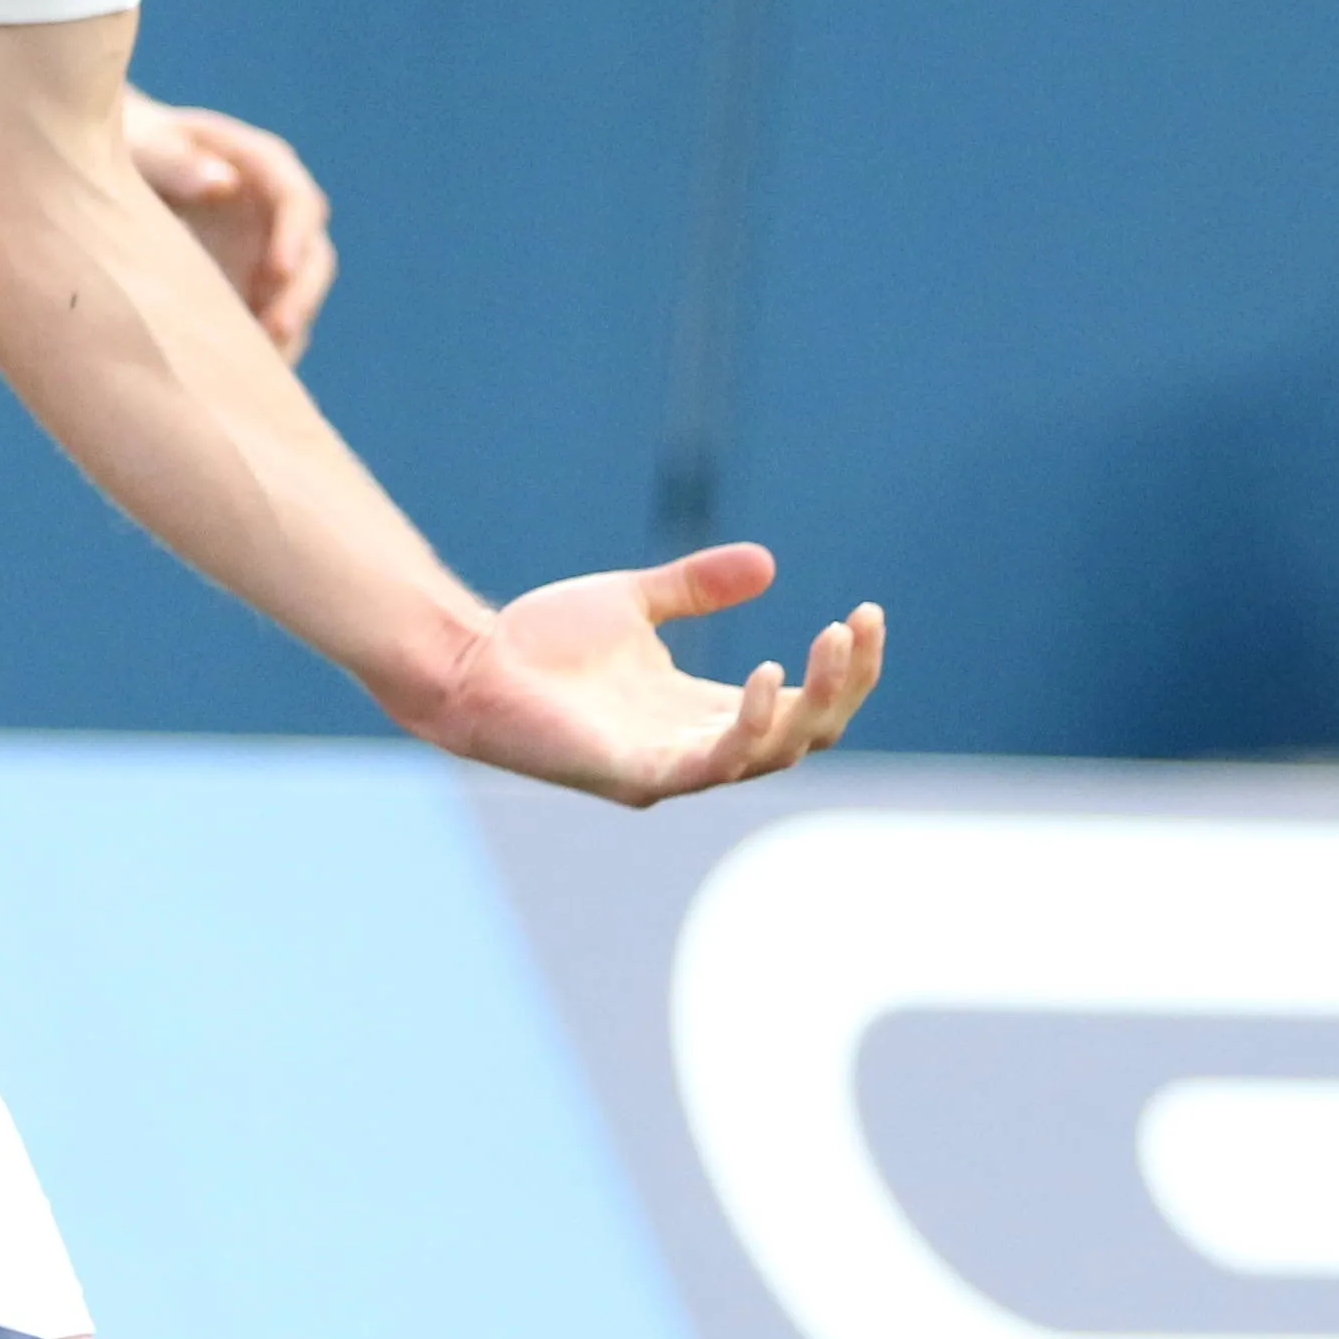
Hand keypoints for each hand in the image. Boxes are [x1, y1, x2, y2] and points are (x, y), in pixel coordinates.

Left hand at [123, 94, 338, 359]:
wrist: (101, 175)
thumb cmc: (126, 148)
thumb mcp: (141, 145)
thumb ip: (173, 160)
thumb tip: (223, 183)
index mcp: (259, 166)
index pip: (297, 200)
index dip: (295, 236)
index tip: (278, 269)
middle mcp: (274, 214)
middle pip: (311, 258)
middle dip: (300, 296)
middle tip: (277, 332)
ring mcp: (264, 256)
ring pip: (294, 301)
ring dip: (283, 335)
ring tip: (257, 373)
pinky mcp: (247, 293)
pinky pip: (264, 330)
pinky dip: (258, 358)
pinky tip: (234, 388)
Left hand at [409, 542, 881, 805]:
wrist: (470, 664)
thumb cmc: (541, 644)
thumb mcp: (636, 602)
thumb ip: (696, 588)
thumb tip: (767, 564)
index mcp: (706, 714)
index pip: (804, 707)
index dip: (845, 668)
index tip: (867, 613)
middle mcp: (700, 749)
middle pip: (807, 735)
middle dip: (846, 683)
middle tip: (858, 625)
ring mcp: (673, 769)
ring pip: (775, 752)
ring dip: (813, 698)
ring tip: (831, 639)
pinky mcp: (638, 775)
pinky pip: (715, 763)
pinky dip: (750, 724)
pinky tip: (766, 675)